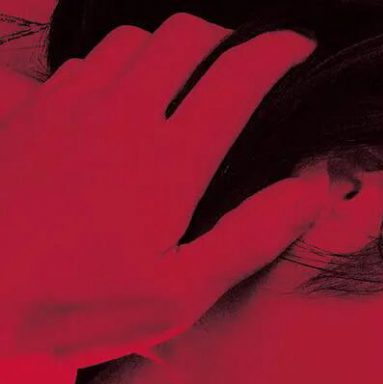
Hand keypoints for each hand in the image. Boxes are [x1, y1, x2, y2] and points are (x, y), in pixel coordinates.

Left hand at [0, 15, 323, 360]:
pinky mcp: (30, 112)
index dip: (277, 53)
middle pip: (186, 37)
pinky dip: (116, 65)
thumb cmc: (77, 306)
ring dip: (169, 47)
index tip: (299, 48)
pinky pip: (82, 62)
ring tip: (185, 77)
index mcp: (170, 159)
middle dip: (226, 38)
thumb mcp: (178, 295)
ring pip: (133, 39)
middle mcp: (122, 115)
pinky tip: (117, 98)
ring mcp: (70, 106)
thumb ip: (249, 238)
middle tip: (246, 60)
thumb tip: (311, 189)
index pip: (238, 77)